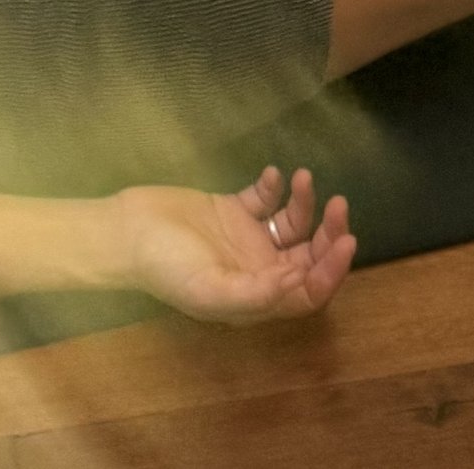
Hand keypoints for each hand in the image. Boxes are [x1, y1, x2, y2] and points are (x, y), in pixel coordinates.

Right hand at [115, 166, 354, 323]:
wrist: (127, 231)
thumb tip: (297, 278)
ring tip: (302, 177)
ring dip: (304, 204)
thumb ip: (256, 292)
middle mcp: (257, 270)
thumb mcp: (210, 290)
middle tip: (338, 206)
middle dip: (328, 235)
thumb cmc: (167, 266)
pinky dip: (273, 187)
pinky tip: (270, 175)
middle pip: (307, 257)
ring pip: (291, 225)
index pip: (308, 291)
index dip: (332, 272)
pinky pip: (263, 199)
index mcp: (257, 298)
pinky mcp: (230, 210)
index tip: (346, 240)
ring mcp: (245, 239)